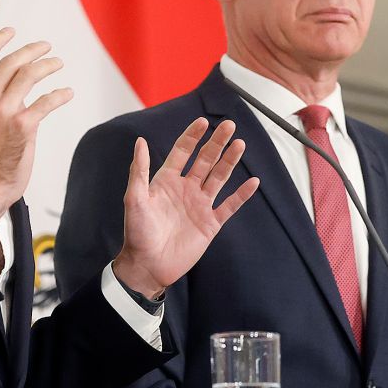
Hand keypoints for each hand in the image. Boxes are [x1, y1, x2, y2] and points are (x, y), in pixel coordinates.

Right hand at [0, 27, 72, 235]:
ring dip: (48, 66)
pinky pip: (46, 101)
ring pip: (29, 75)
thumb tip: (16, 83)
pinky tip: (67, 93)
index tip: (11, 31)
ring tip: (58, 64)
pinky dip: (60, 94)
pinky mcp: (22, 125)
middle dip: (32, 50)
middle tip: (47, 47)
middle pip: (10, 62)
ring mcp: (2, 112)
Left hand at [113, 118, 258, 296]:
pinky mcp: (210, 224)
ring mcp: (199, 205)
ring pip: (219, 178)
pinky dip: (241, 195)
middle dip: (217, 143)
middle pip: (205, 160)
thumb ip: (139, 170)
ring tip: (240, 144)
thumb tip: (140, 141)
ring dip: (230, 161)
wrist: (148, 265)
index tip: (203, 122)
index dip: (193, 136)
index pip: (183, 152)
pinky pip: (230, 206)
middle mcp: (186, 189)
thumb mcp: (134, 198)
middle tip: (229, 126)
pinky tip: (253, 182)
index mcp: (167, 181)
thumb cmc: (137, 233)